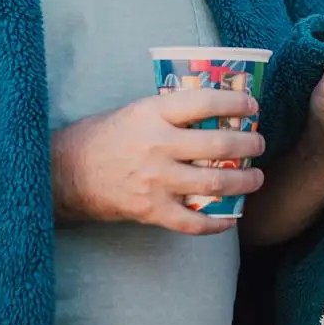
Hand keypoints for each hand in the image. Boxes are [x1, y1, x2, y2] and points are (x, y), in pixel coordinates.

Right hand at [50, 90, 264, 235]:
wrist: (65, 174)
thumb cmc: (100, 138)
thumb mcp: (133, 111)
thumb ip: (168, 113)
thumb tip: (212, 113)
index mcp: (151, 114)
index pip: (205, 102)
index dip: (235, 102)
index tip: (252, 105)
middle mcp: (157, 146)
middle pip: (219, 143)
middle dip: (249, 144)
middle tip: (258, 144)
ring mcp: (156, 181)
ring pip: (216, 183)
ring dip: (245, 182)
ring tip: (255, 178)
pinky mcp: (151, 210)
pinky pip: (194, 222)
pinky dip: (218, 223)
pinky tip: (231, 218)